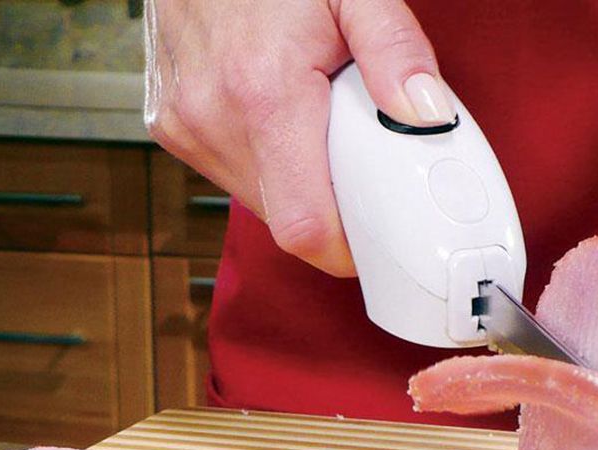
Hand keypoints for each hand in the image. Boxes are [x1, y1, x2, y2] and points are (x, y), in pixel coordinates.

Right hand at [144, 0, 453, 276]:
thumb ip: (395, 50)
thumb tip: (424, 115)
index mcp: (265, 96)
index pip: (306, 228)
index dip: (345, 250)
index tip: (374, 239)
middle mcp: (215, 120)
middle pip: (288, 223)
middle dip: (330, 210)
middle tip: (355, 164)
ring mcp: (188, 128)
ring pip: (263, 206)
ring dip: (299, 188)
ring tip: (314, 131)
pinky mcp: (173, 129)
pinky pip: (236, 179)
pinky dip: (268, 168)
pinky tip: (279, 126)